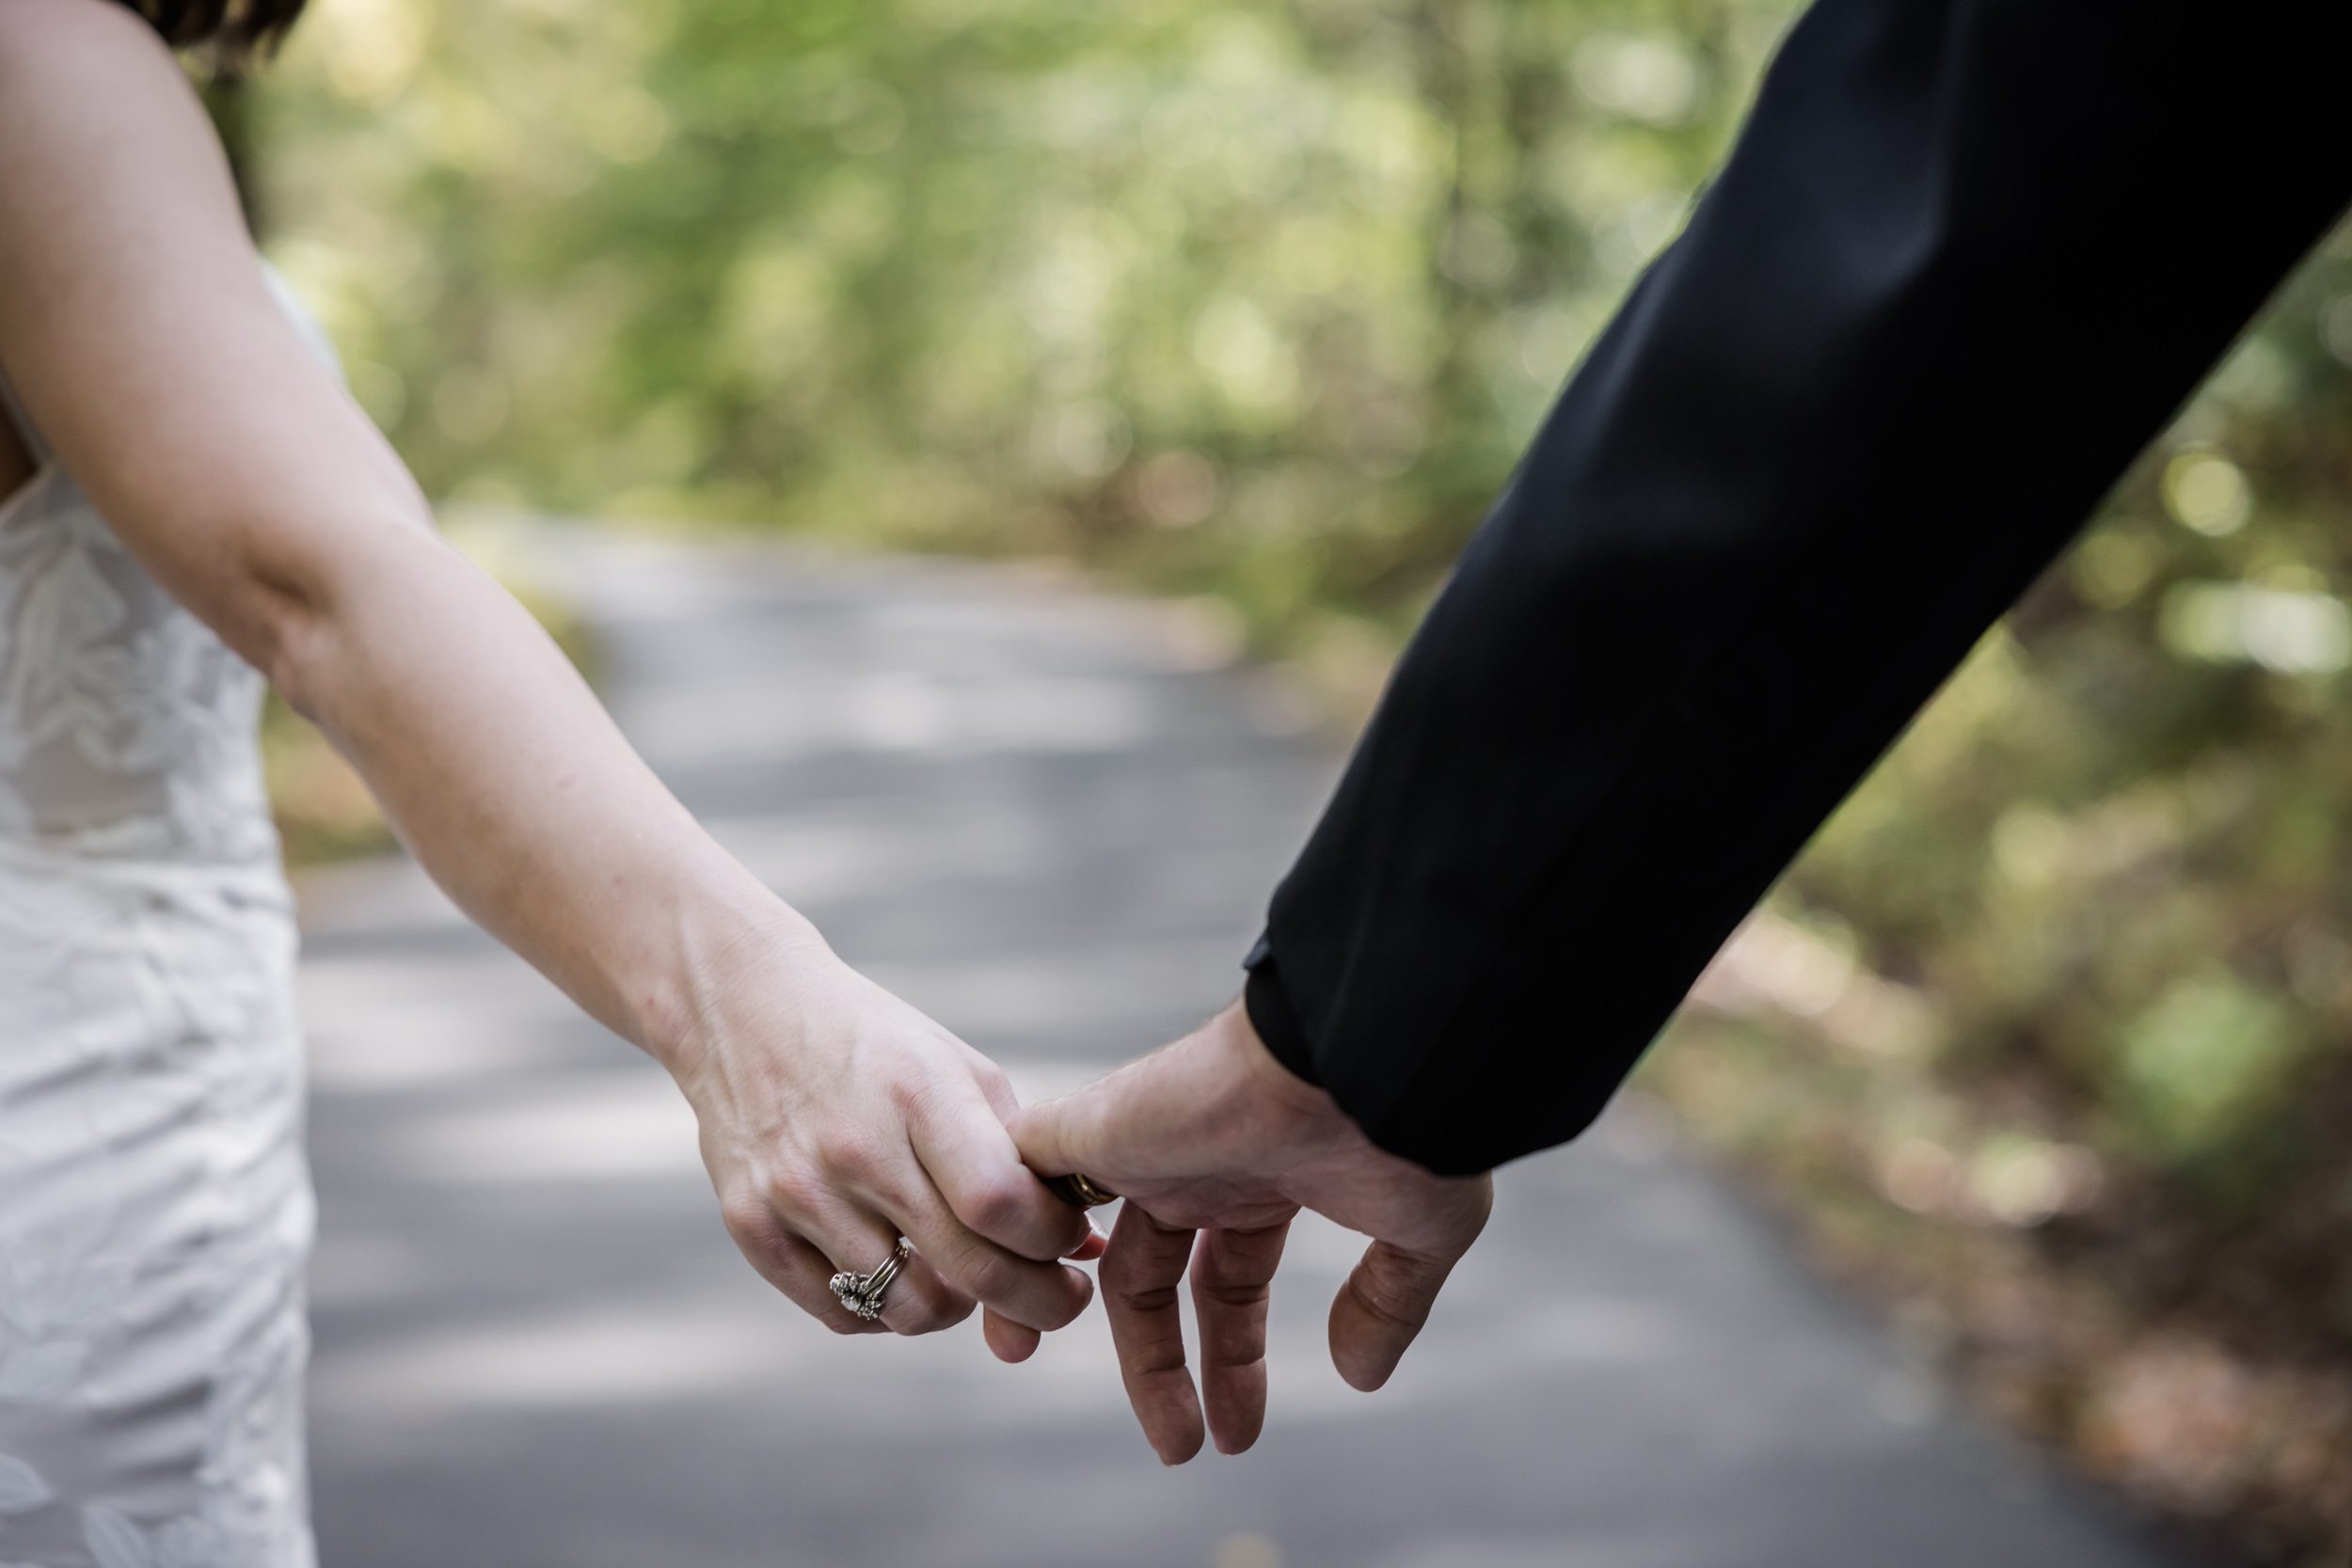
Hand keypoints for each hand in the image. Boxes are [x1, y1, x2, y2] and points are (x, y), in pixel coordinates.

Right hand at [669, 919, 1102, 1360]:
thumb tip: (1086, 1247)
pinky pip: (841, 1315)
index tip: (1070, 1242)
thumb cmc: (874, 1046)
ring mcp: (795, 1193)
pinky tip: (906, 1274)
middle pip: (966, 1270)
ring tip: (970, 1279)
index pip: (1000, 1202)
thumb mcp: (955, 1070)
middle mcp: (852, 1147)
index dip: (1051, 1240)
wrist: (744, 1009)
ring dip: (957, 1309)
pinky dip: (888, 1312)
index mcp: (917, 1092)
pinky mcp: (750, 1227)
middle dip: (1035, 1302)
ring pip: (907, 1309)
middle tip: (1056, 1301)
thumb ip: (1019, 1157)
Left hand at [1012, 1001, 1491, 1461]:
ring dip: (1038, 1298)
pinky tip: (992, 1278)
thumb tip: (1358, 1377)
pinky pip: (1010, 1172)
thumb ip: (1385, 1303)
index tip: (1232, 1437)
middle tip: (1175, 1453)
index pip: (1228, 1285)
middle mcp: (1197, 1166)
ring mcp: (1142, 1145)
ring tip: (1013, 1357)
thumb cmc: (1403, 1125)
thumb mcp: (1418, 1233)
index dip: (1229, 1363)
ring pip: (1064, 1231)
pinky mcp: (1094, 1124)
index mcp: (1265, 1183)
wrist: (1364, 1051)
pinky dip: (992, 1218)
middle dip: (1155, 1367)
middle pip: (1148, 1278)